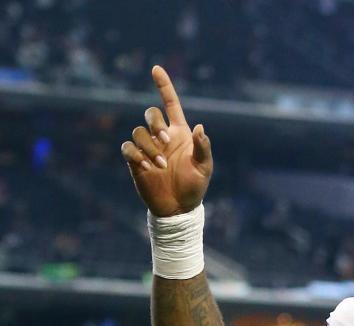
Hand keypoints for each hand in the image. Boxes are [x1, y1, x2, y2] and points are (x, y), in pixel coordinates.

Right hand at [120, 66, 212, 216]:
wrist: (178, 207)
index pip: (170, 104)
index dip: (163, 86)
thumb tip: (200, 127)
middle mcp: (162, 136)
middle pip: (150, 113)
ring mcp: (147, 148)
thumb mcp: (204, 168)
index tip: (156, 68)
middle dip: (155, 123)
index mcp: (180, 133)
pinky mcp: (135, 160)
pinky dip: (137, 155)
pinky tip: (149, 168)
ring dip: (149, 146)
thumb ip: (203, 147)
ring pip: (138, 132)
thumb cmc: (194, 186)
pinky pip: (127, 147)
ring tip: (160, 165)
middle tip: (166, 141)